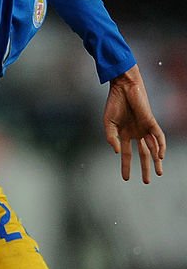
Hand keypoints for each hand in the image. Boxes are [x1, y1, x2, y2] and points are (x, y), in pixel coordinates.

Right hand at [103, 64, 165, 182]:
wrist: (123, 87)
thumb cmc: (114, 103)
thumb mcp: (108, 123)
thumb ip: (111, 137)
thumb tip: (117, 152)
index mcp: (125, 134)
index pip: (127, 154)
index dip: (126, 166)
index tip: (126, 179)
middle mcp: (137, 133)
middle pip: (143, 154)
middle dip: (145, 168)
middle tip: (147, 181)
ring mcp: (144, 128)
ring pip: (153, 148)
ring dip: (156, 161)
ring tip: (159, 173)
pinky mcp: (151, 122)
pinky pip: (158, 136)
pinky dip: (160, 146)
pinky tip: (160, 156)